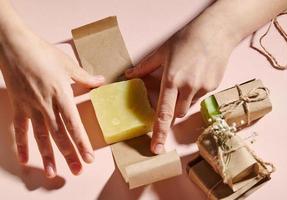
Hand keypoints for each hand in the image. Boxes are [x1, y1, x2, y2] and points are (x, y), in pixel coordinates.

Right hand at [0, 30, 103, 176]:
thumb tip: (101, 82)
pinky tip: (25, 160)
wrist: (15, 46)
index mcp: (62, 95)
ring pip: (41, 137)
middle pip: (60, 135)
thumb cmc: (43, 53)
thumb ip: (85, 78)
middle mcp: (47, 105)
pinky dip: (21, 145)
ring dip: (48, 156)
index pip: (74, 125)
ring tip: (53, 173)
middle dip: (69, 155)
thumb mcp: (68, 65)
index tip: (89, 158)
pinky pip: (20, 129)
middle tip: (77, 171)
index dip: (82, 143)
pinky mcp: (18, 106)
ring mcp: (31, 107)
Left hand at [125, 17, 237, 153]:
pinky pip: (201, 97)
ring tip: (188, 78)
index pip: (163, 113)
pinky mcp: (214, 87)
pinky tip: (199, 74)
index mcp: (171, 80)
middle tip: (174, 91)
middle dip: (173, 109)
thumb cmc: (186, 38)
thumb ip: (145, 67)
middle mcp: (187, 87)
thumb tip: (129, 74)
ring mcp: (202, 88)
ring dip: (185, 99)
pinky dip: (197, 91)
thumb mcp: (162, 51)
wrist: (216, 31)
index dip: (159, 132)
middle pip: (177, 113)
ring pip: (189, 106)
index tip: (156, 148)